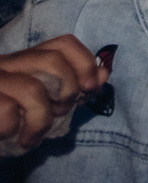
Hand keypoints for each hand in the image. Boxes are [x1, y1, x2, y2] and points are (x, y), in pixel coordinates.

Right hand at [0, 36, 106, 155]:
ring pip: (32, 89)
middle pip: (51, 60)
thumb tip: (104, 73)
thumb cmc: (12, 123)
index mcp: (25, 61)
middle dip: (67, 89)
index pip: (62, 43)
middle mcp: (5, 64)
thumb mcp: (47, 105)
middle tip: (61, 111)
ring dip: (43, 120)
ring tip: (35, 135)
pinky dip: (18, 131)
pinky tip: (15, 139)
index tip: (92, 87)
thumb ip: (73, 88)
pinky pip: (8, 112)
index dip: (84, 62)